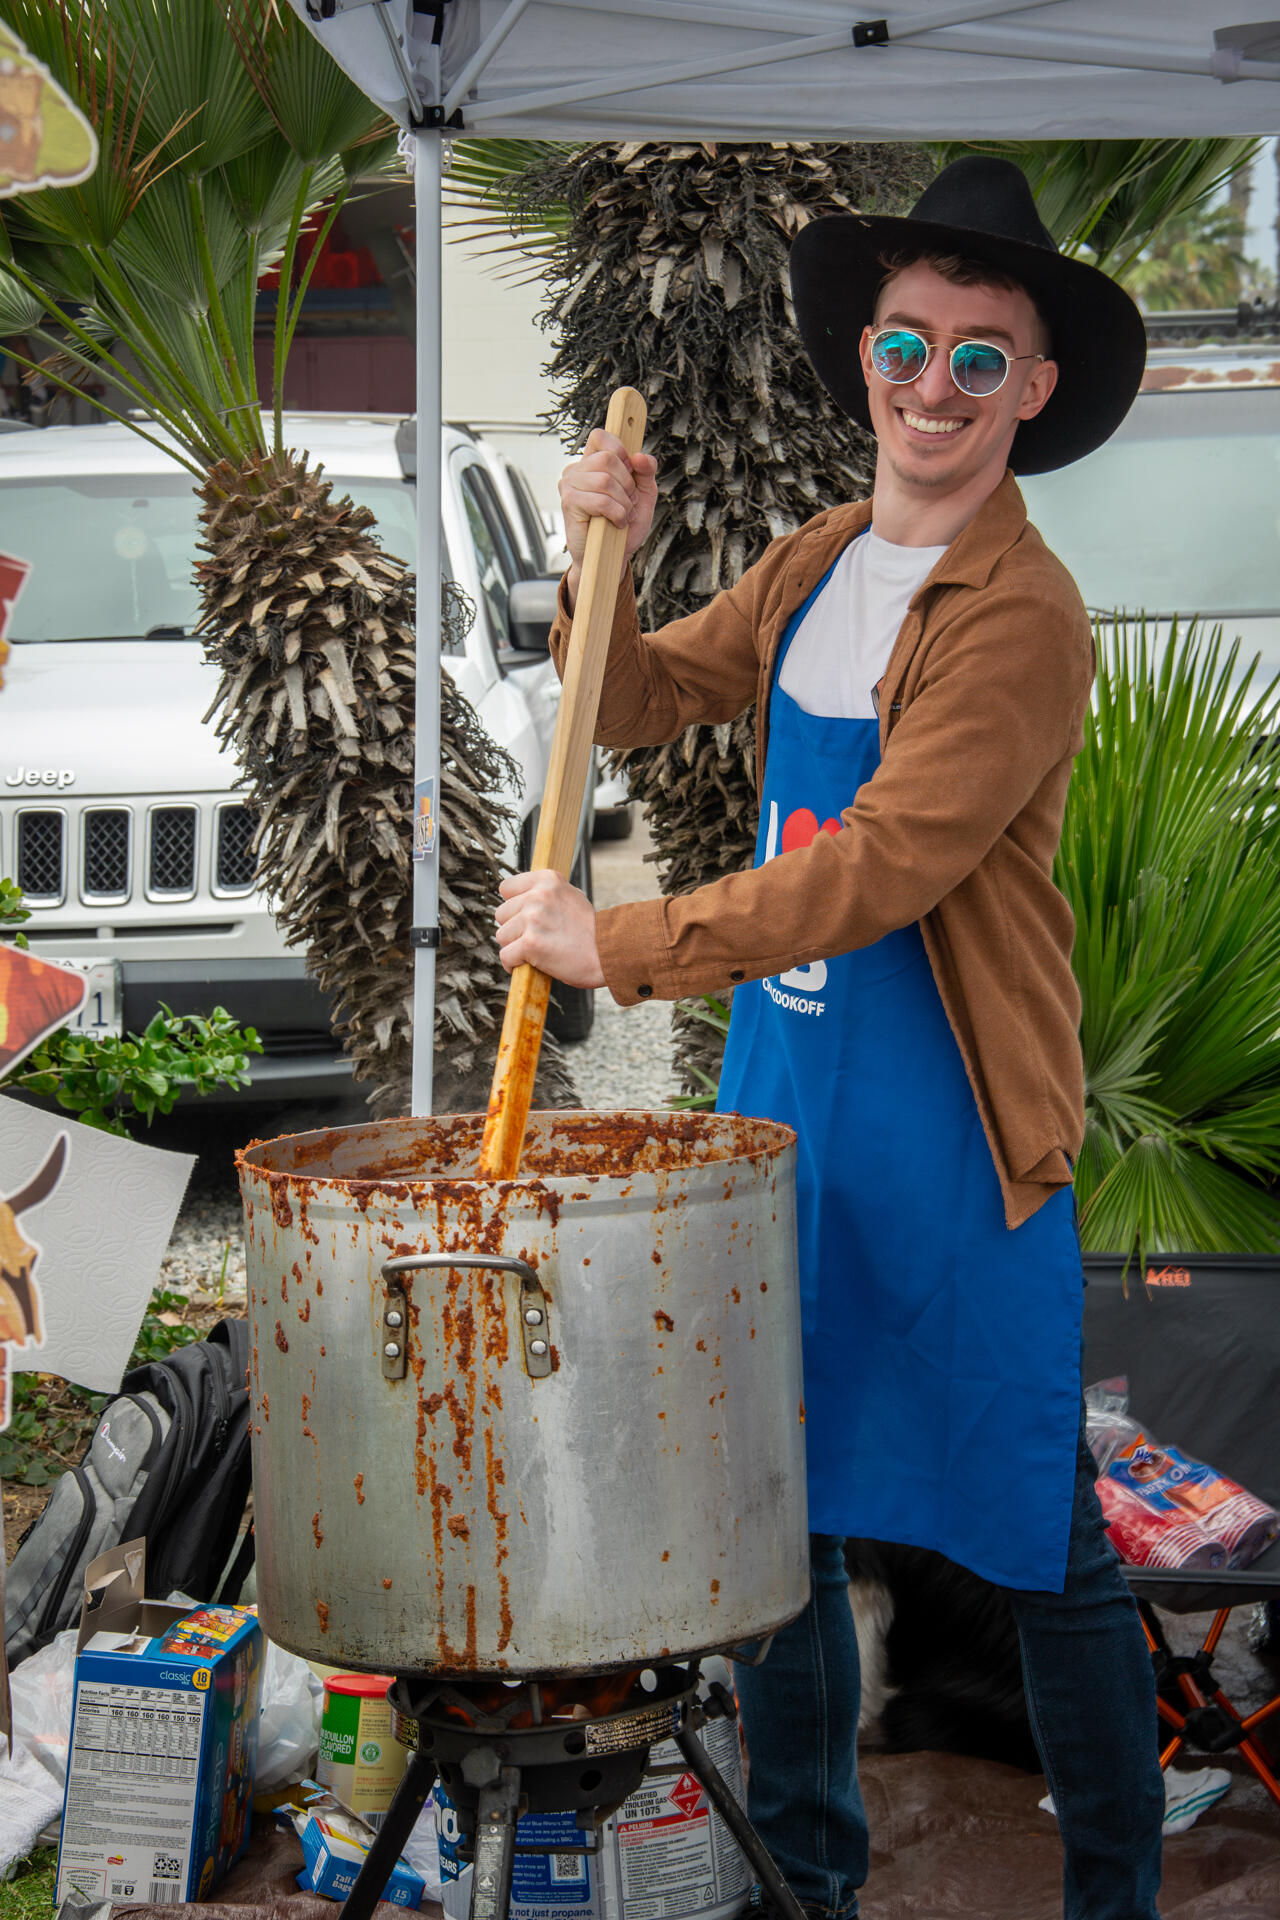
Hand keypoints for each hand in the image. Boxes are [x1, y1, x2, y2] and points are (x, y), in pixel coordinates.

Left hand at [495, 870, 604, 987]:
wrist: (610, 951)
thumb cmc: (592, 930)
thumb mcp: (571, 896)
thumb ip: (546, 894)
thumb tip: (522, 897)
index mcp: (547, 880)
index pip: (506, 888)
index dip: (513, 905)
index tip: (524, 917)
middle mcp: (538, 896)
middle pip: (501, 914)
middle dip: (514, 929)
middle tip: (535, 938)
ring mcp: (533, 919)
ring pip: (502, 936)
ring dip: (515, 947)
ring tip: (536, 951)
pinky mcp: (531, 944)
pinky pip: (506, 956)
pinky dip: (513, 964)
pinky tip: (529, 964)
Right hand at [558, 428, 657, 605]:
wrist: (613, 556)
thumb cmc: (624, 525)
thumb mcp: (643, 495)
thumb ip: (646, 472)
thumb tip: (640, 457)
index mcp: (592, 461)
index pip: (601, 436)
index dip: (620, 450)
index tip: (630, 471)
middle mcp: (577, 469)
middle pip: (608, 459)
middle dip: (627, 484)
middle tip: (629, 502)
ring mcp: (569, 485)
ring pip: (605, 480)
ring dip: (623, 502)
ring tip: (623, 515)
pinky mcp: (569, 503)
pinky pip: (600, 500)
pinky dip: (617, 513)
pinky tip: (616, 523)